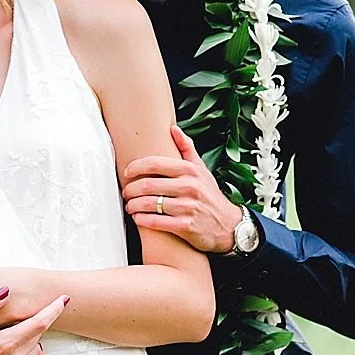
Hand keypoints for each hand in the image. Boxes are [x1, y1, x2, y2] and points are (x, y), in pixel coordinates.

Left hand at [122, 125, 241, 253]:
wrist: (229, 225)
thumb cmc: (210, 195)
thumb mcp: (201, 170)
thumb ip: (186, 148)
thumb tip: (173, 128)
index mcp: (190, 170)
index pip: (154, 163)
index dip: (135, 167)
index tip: (126, 172)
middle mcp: (189, 187)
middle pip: (148, 184)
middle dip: (131, 189)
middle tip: (125, 192)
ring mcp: (188, 207)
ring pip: (150, 204)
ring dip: (133, 205)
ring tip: (129, 206)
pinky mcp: (186, 226)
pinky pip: (156, 221)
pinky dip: (142, 219)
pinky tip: (138, 218)